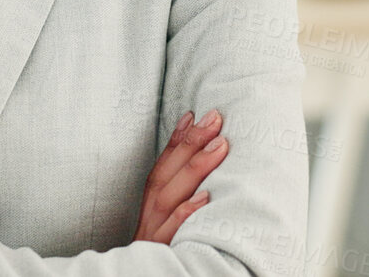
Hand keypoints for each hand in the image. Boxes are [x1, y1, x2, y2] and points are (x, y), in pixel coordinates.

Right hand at [134, 108, 227, 243]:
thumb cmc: (169, 255)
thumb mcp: (168, 228)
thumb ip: (181, 202)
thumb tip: (207, 170)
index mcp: (149, 211)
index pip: (161, 170)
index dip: (175, 142)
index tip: (193, 114)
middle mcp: (149, 221)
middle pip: (164, 177)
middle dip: (189, 144)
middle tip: (215, 119)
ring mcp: (154, 238)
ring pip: (168, 199)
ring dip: (193, 169)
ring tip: (219, 145)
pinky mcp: (163, 255)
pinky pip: (173, 232)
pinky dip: (186, 213)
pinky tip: (206, 198)